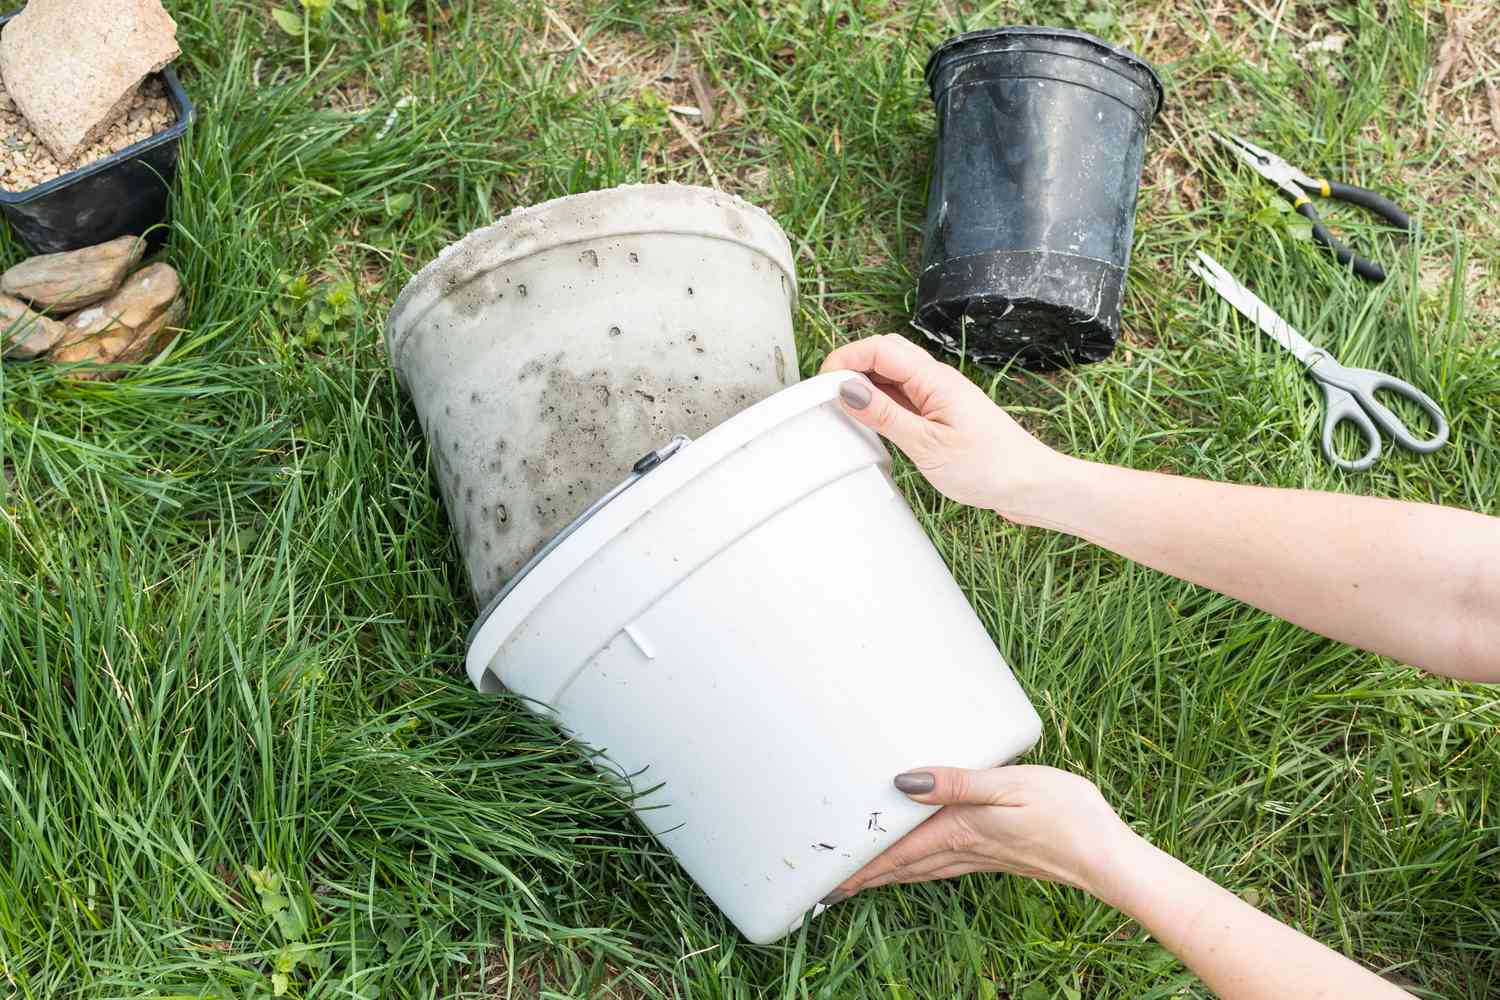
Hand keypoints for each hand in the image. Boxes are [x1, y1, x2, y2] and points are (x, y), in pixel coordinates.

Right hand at [819, 334, 1065, 516]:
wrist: (1031, 485)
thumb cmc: (991, 467)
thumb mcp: (927, 445)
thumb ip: (885, 415)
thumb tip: (847, 390)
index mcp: (934, 379)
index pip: (879, 349)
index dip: (845, 359)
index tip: (821, 385)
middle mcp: (936, 381)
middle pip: (884, 354)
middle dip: (850, 366)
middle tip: (826, 395)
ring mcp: (939, 397)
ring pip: (892, 376)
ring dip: (865, 385)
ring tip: (843, 410)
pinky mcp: (941, 415)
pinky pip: (903, 398)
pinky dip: (881, 404)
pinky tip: (872, 423)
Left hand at [824, 765, 1137, 903]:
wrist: (1109, 857)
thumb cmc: (1066, 815)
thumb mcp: (1009, 784)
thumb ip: (957, 783)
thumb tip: (905, 782)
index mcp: (961, 830)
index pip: (899, 852)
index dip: (862, 863)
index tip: (829, 877)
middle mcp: (966, 848)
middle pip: (904, 866)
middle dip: (868, 875)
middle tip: (832, 885)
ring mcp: (984, 856)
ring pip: (923, 869)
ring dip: (891, 872)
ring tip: (865, 876)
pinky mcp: (1001, 856)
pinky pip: (946, 866)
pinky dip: (920, 867)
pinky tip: (922, 863)